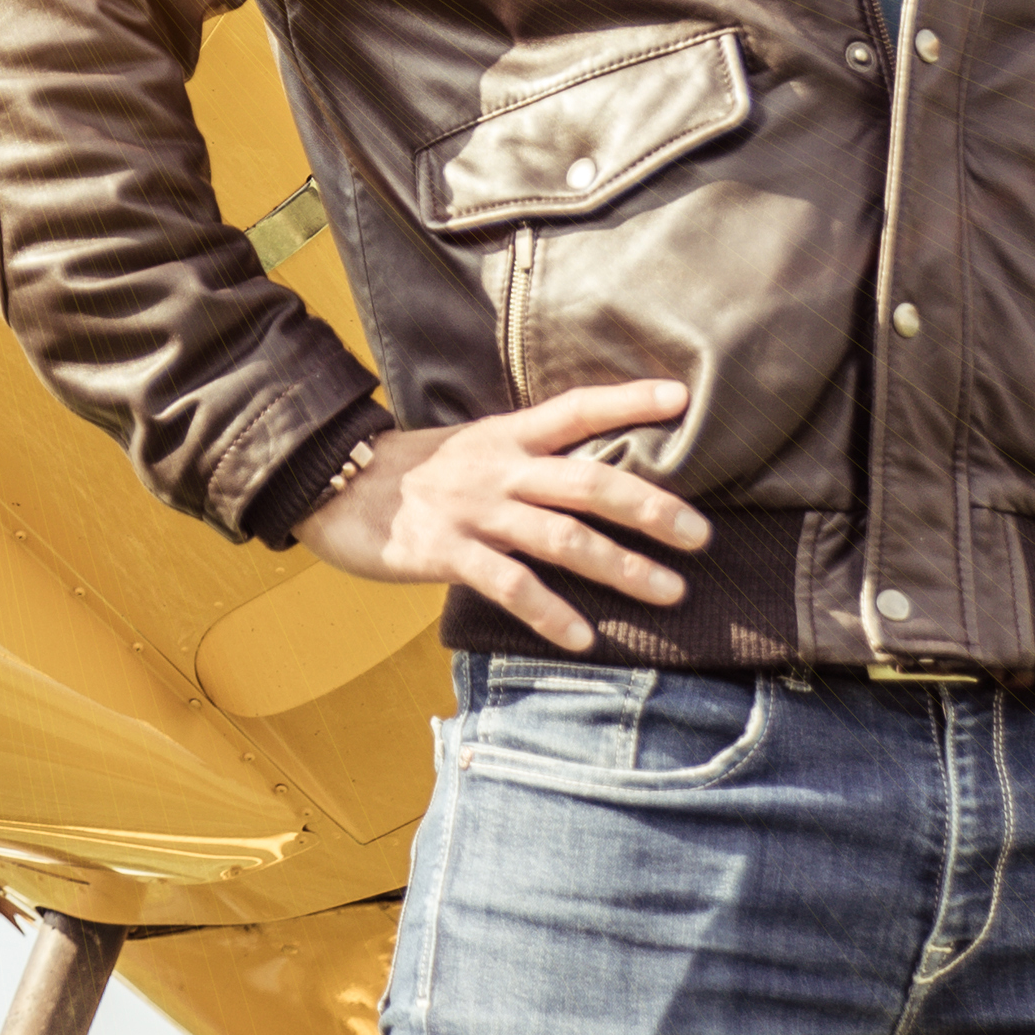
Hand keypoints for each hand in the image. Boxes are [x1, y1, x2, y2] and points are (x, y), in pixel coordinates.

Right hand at [294, 380, 709, 652]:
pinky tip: (583, 638)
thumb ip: (525, 461)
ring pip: (562, 538)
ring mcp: (475, 512)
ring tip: (669, 592)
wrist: (332, 484)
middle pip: (589, 482)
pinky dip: (549, 612)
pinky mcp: (446, 553)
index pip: (577, 409)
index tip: (681, 397)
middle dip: (651, 507)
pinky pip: (509, 586)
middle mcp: (500, 469)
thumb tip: (589, 477)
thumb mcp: (473, 450)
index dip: (628, 400)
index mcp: (507, 436)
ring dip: (621, 567)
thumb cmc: (412, 474)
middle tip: (702, 534)